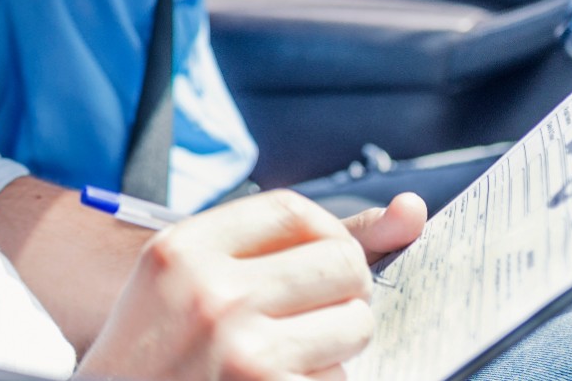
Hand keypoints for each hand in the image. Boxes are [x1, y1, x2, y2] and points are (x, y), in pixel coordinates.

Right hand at [76, 189, 421, 380]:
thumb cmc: (157, 349)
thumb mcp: (189, 279)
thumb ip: (290, 243)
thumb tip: (414, 210)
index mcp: (185, 250)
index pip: (295, 210)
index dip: (324, 234)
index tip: (318, 261)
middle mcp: (214, 295)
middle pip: (343, 264)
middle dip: (344, 292)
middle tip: (309, 318)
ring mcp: (244, 355)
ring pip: (355, 327)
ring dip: (337, 348)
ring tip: (288, 359)